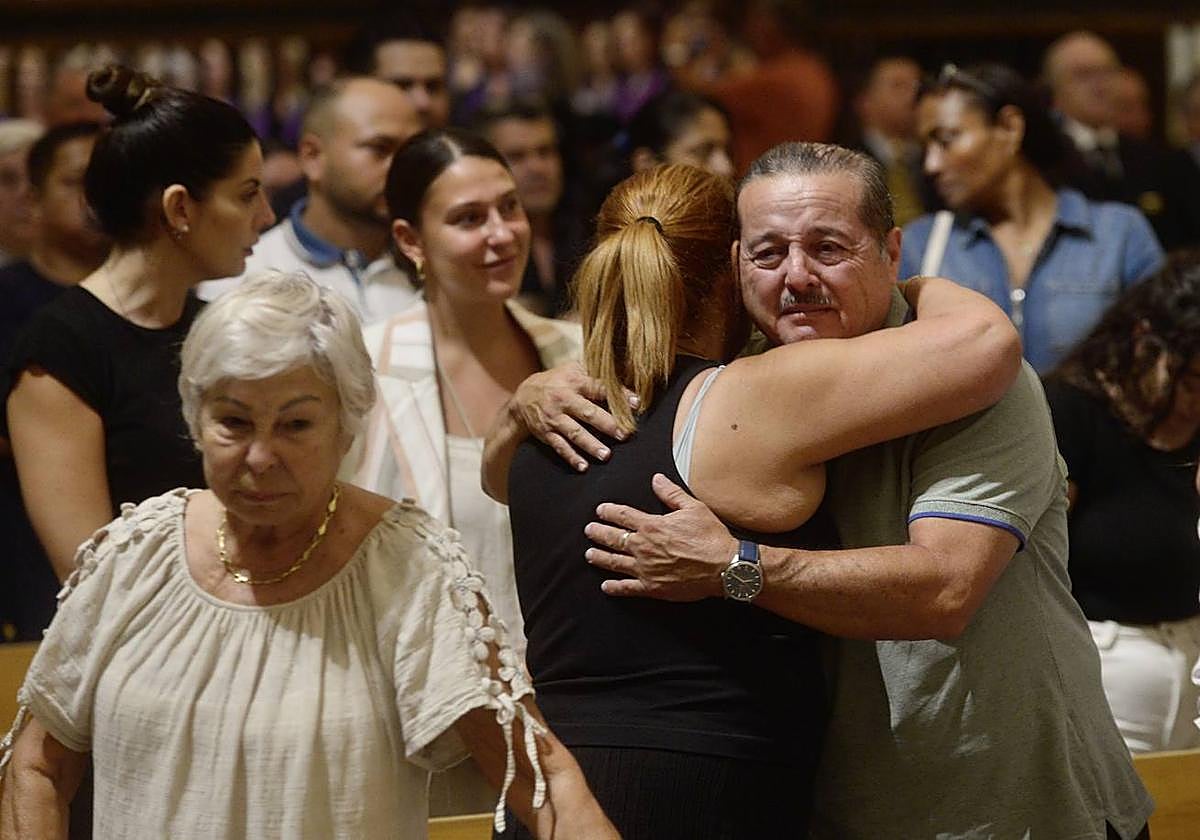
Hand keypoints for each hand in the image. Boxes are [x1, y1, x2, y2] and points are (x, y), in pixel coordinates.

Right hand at [509, 362, 634, 471]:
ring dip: (590, 445)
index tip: (636, 403)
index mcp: (574, 382)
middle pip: (587, 412)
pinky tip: (583, 466)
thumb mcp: (573, 370)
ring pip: (574, 433)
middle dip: (607, 424)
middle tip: (624, 434)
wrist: (524, 395)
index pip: (598, 388)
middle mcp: (564, 400)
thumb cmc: (557, 382)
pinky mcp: (547, 433)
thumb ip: (595, 375)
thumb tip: (626, 376)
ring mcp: (554, 418)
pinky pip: (560, 447)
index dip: (618, 395)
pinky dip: (571, 457)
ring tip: (605, 455)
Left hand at [585, 473, 735, 601]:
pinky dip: (614, 587)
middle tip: (589, 530)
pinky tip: (606, 586)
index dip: (608, 512)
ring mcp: (645, 569)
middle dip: (598, 533)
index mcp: (652, 526)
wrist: (724, 567)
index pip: (622, 515)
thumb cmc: (711, 537)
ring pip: (614, 562)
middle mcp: (644, 547)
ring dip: (599, 557)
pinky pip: (627, 588)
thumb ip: (671, 493)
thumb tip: (656, 479)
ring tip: (589, 554)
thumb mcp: (693, 508)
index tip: (600, 511)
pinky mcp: (652, 587)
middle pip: (613, 538)